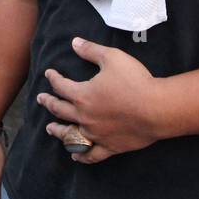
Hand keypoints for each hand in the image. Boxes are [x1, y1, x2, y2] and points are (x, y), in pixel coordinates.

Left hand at [39, 37, 160, 163]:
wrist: (156, 109)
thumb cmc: (135, 81)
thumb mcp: (112, 58)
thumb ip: (91, 50)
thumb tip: (74, 42)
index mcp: (82, 95)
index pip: (61, 86)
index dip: (53, 78)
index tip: (49, 74)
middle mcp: (84, 116)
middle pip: (60, 110)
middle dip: (48, 103)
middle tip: (41, 99)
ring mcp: (95, 134)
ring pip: (70, 135)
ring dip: (58, 131)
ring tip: (50, 129)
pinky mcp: (109, 147)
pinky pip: (91, 155)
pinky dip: (81, 156)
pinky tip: (75, 156)